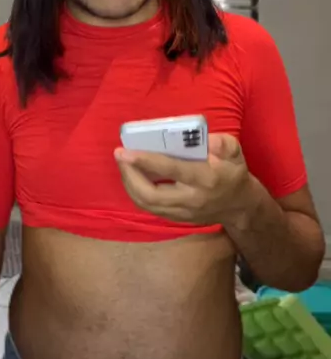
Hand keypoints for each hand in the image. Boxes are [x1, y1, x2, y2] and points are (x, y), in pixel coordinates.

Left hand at [114, 133, 253, 226]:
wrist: (239, 206)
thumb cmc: (233, 172)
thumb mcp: (235, 152)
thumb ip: (222, 143)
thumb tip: (206, 140)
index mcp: (206, 178)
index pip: (172, 170)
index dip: (146, 160)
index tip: (126, 151)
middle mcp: (191, 199)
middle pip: (151, 194)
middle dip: (130, 175)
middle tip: (120, 155)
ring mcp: (183, 212)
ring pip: (147, 204)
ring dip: (129, 184)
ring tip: (123, 164)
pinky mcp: (177, 218)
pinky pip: (150, 208)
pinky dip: (136, 192)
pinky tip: (132, 176)